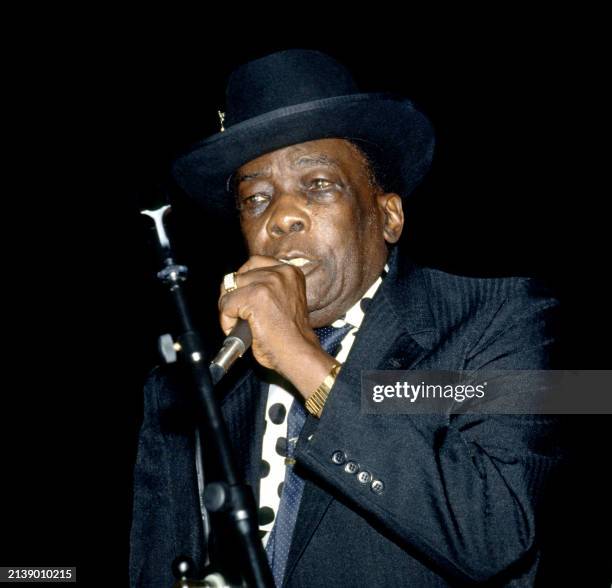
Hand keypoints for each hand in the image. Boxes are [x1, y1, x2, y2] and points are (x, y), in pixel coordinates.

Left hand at [218, 255, 336, 398]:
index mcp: (290, 272)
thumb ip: (267, 289)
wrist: (298, 352)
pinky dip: (226, 320)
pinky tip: (239, 330)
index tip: (242, 297)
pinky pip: (226, 305)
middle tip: (237, 315)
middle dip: (232, 296)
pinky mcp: (254, 297)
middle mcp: (280, 273)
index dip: (243, 281)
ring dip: (228, 309)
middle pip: (238, 275)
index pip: (254, 262)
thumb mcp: (284, 300)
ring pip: (229, 290)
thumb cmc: (291, 335)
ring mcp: (267, 284)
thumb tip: (235, 285)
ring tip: (239, 325)